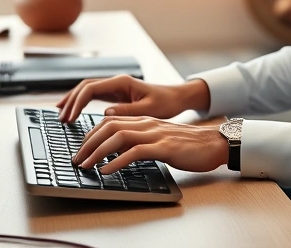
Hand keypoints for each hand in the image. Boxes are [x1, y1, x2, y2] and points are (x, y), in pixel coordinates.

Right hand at [56, 75, 209, 123]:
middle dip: (71, 101)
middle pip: (85, 87)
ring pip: (87, 90)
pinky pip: (93, 96)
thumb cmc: (166, 103)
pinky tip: (73, 112)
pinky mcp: (116, 95)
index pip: (91, 89)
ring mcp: (115, 87)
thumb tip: (106, 114)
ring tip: (61, 115)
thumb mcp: (149, 110)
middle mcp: (116, 82)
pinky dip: (81, 103)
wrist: (177, 98)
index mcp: (122, 82)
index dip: (77, 102)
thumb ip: (128, 111)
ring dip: (73, 101)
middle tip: (61, 118)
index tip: (70, 117)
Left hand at [72, 116, 227, 173]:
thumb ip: (141, 141)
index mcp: (145, 121)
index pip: (110, 121)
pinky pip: (135, 152)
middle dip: (89, 143)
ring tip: (86, 165)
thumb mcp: (159, 139)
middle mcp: (147, 124)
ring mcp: (156, 134)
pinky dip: (117, 161)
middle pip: (109, 126)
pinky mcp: (164, 147)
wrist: (214, 143)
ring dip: (98, 152)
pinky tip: (107, 170)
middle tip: (77, 159)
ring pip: (119, 137)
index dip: (92, 134)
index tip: (81, 149)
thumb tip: (119, 152)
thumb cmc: (188, 145)